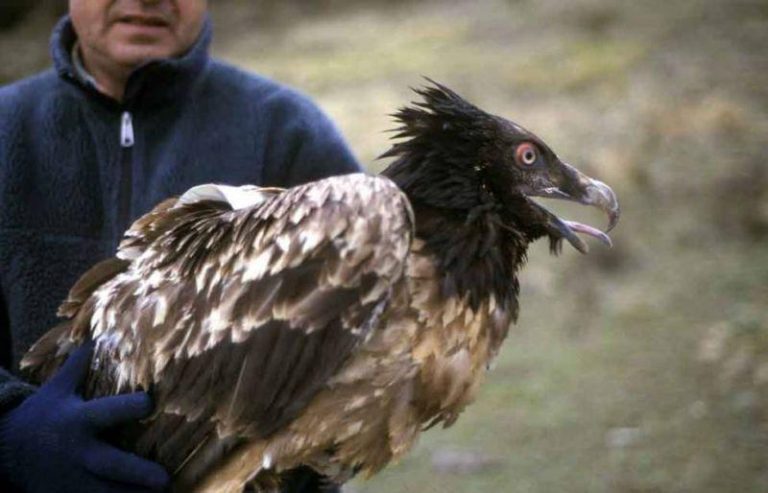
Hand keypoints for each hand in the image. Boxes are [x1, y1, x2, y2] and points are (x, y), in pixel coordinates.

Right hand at [0, 343, 169, 492]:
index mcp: (77, 421)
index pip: (106, 412)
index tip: (151, 402)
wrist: (5, 453)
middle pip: (109, 465)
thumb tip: (99, 335)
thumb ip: (79, 364)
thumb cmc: (41, 414)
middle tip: (164, 479)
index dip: (130, 407)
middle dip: (136, 473)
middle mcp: (77, 452)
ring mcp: (73, 480)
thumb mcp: (56, 388)